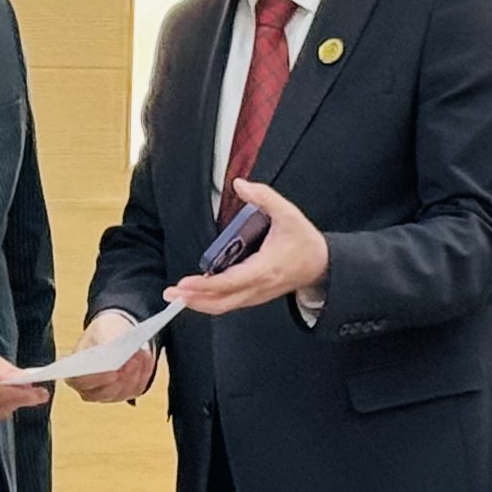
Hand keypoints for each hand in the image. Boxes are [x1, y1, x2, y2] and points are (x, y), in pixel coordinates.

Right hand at [65, 308, 162, 405]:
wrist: (115, 335)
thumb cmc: (102, 333)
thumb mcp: (101, 329)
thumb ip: (103, 337)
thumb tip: (110, 344)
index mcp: (75, 375)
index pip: (81, 383)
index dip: (97, 379)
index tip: (112, 371)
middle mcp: (90, 390)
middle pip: (106, 392)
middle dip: (121, 377)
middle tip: (132, 361)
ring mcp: (109, 394)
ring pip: (124, 391)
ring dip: (135, 373)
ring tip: (140, 354)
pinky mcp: (127, 393)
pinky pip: (137, 387)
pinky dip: (143, 372)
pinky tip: (145, 357)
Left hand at [166, 181, 329, 314]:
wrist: (320, 265)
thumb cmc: (304, 242)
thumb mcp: (288, 214)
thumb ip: (264, 197)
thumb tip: (240, 184)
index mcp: (265, 268)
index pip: (231, 281)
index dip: (206, 285)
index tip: (185, 283)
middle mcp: (259, 287)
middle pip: (222, 302)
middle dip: (194, 300)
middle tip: (171, 293)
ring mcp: (257, 295)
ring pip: (224, 306)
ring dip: (199, 303)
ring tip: (177, 295)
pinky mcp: (254, 296)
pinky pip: (229, 303)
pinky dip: (210, 301)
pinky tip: (196, 295)